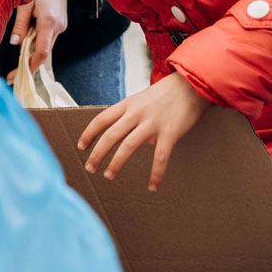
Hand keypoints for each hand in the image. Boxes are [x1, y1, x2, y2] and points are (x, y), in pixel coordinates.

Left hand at [10, 0, 68, 71]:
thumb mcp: (25, 4)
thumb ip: (21, 25)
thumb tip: (15, 44)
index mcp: (49, 23)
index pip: (41, 52)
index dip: (30, 66)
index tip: (18, 76)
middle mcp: (58, 28)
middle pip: (43, 52)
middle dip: (29, 65)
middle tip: (12, 76)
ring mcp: (61, 26)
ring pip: (46, 46)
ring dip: (32, 53)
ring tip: (17, 64)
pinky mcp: (60, 24)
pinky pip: (48, 39)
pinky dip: (37, 43)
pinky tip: (27, 43)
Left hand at [77, 71, 210, 191]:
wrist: (191, 84)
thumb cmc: (165, 94)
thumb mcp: (141, 98)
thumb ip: (129, 114)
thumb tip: (119, 135)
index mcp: (128, 104)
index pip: (101, 119)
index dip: (89, 134)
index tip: (81, 147)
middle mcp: (137, 113)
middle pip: (110, 135)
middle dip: (97, 153)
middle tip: (89, 168)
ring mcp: (153, 123)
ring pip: (128, 146)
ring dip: (116, 163)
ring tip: (108, 176)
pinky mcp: (170, 133)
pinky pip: (160, 157)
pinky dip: (156, 174)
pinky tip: (153, 186)